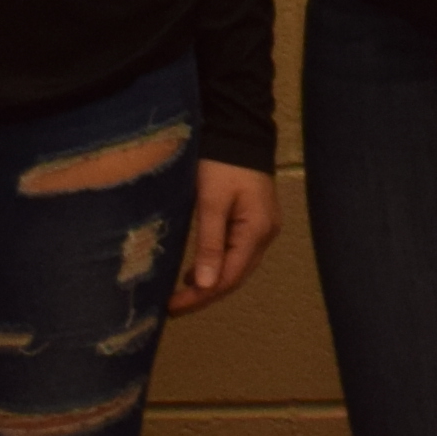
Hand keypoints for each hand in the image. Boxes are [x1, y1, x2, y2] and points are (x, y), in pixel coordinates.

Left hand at [175, 162, 277, 309]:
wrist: (238, 127)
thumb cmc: (222, 162)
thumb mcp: (211, 201)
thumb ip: (210, 244)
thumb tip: (206, 286)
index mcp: (257, 231)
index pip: (228, 277)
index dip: (200, 296)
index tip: (171, 307)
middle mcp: (265, 234)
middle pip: (235, 276)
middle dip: (205, 293)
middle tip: (173, 306)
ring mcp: (263, 227)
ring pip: (236, 266)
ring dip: (211, 281)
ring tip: (182, 292)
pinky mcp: (255, 220)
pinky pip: (237, 252)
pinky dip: (218, 264)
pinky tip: (200, 269)